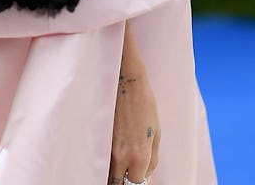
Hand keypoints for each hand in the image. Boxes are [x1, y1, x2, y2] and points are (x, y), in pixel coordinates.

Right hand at [109, 25, 159, 184]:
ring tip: (121, 156)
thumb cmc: (144, 103)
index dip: (139, 179)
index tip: (138, 172)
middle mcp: (122, 156)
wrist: (125, 79)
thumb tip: (146, 175)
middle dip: (124, 178)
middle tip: (128, 168)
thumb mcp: (156, 132)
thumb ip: (152, 158)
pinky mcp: (98, 138)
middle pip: (119, 183)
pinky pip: (101, 157)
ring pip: (108, 172)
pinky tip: (112, 146)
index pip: (137, 183)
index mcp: (140, 155)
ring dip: (115, 170)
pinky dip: (106, 158)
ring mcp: (107, 147)